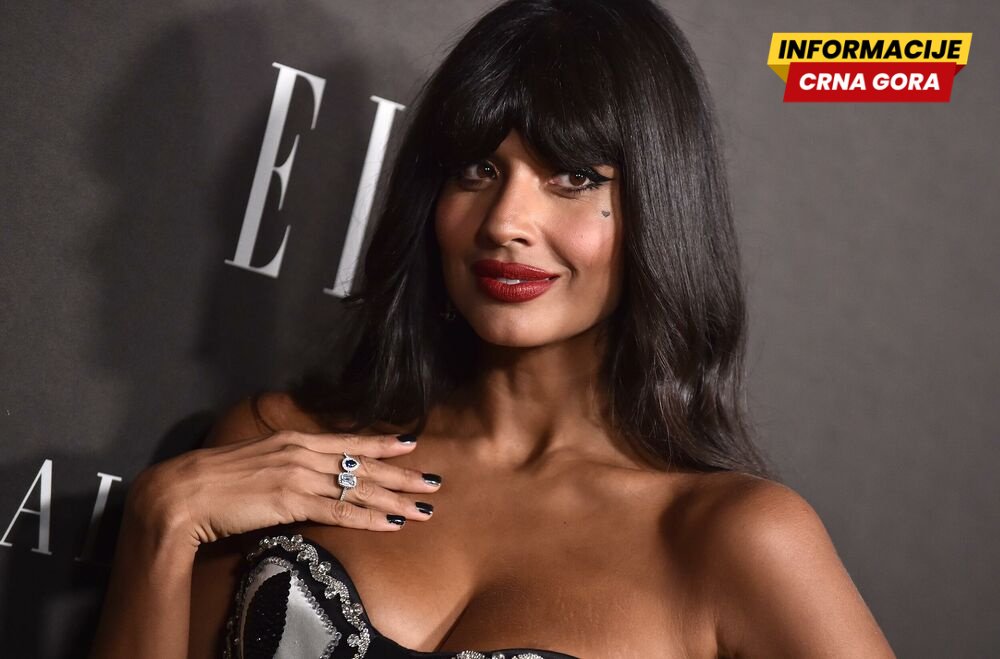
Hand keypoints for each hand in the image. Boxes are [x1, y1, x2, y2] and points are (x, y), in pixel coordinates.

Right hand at [127, 430, 439, 545]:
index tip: (411, 445)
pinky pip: (340, 511)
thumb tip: (303, 477)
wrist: (181, 494)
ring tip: (424, 506)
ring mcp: (298, 475)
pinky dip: (369, 518)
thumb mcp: (255, 462)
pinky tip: (392, 523)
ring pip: (358, 488)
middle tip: (434, 481)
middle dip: (402, 474)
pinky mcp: (291, 501)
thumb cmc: (211, 481)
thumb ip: (284, 465)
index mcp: (293, 440)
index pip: (348, 441)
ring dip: (395, 499)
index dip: (382, 444)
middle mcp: (301, 452)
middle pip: (362, 464)